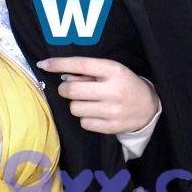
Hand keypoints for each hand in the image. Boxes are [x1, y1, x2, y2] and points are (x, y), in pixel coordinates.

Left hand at [36, 57, 158, 133]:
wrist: (148, 107)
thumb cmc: (124, 83)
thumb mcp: (110, 71)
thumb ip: (87, 72)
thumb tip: (62, 76)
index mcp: (113, 70)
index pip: (81, 64)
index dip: (59, 64)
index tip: (43, 64)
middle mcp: (113, 90)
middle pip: (72, 90)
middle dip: (64, 89)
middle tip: (69, 89)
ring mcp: (113, 110)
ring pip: (75, 108)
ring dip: (75, 104)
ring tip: (88, 101)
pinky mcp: (111, 127)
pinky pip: (83, 123)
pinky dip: (84, 118)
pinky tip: (95, 113)